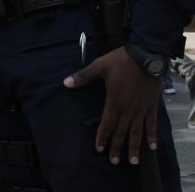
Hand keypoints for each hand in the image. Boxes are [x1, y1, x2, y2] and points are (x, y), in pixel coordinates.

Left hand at [64, 46, 161, 164]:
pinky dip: (151, 135)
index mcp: (114, 101)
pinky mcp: (151, 105)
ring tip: (133, 161)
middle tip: (113, 161)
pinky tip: (152, 147)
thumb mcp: (99, 66)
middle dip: (116, 147)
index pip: (107, 124)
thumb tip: (65, 83)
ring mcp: (141, 108)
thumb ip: (82, 76)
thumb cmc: (120, 60)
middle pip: (121, 132)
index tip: (99, 149)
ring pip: (137, 132)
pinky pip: (152, 123)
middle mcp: (128, 108)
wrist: (146, 56)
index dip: (102, 137)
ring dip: (135, 147)